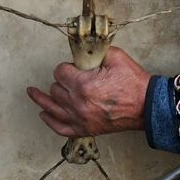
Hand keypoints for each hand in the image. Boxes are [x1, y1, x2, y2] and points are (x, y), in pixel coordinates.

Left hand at [26, 47, 149, 137]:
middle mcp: (78, 103)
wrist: (146, 106)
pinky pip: (60, 127)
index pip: (60, 72)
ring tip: (32, 93)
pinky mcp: (85, 129)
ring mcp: (80, 118)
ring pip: (52, 107)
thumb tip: (81, 50)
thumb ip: (95, 51)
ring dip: (42, 98)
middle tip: (72, 78)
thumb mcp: (115, 57)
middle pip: (55, 88)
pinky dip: (50, 120)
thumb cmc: (133, 83)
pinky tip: (43, 113)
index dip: (66, 67)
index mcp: (83, 85)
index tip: (74, 67)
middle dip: (62, 81)